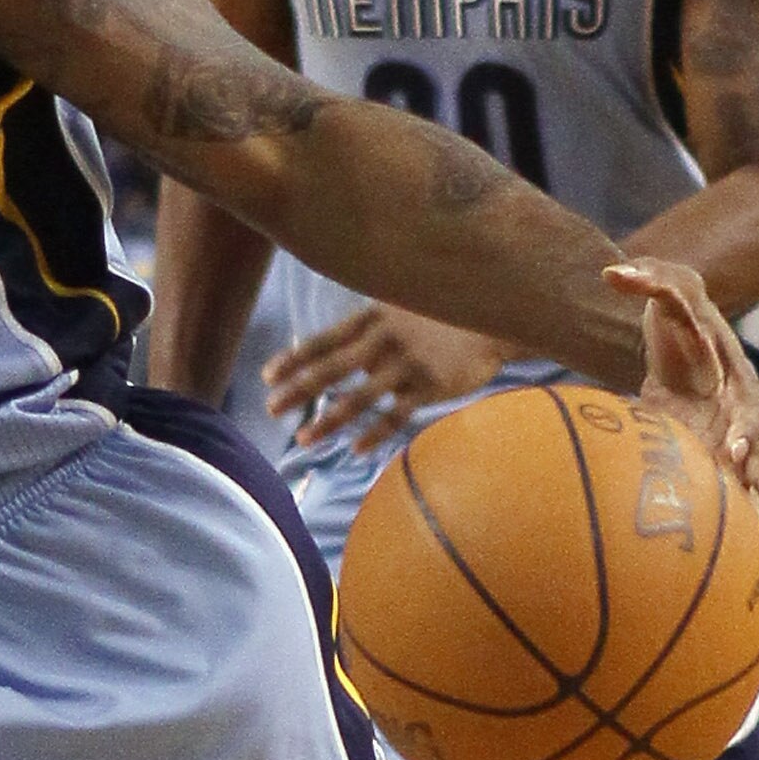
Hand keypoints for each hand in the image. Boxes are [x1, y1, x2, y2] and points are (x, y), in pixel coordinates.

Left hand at [263, 307, 505, 453]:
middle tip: (271, 409)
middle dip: (298, 390)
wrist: (492, 318)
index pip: (323, 340)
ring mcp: (407, 363)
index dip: (294, 358)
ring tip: (304, 439)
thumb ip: (364, 329)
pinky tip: (356, 451)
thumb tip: (328, 355)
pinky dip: (375, 433)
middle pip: (332, 368)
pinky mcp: (430, 385)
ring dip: (329, 420)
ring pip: (360, 397)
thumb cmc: (438, 317)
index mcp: (373, 317)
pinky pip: (397, 414)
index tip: (267, 377)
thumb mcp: (398, 308)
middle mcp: (385, 338)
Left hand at [608, 256, 758, 547]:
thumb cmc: (678, 323)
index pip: (748, 406)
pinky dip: (751, 520)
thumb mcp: (670, 290)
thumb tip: (611, 271)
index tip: (725, 452)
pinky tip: (751, 555)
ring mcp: (742, 443)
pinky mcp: (729, 464)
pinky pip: (747, 495)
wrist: (684, 350)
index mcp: (737, 378)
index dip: (741, 430)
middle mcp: (747, 413)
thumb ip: (648, 277)